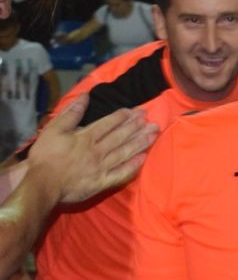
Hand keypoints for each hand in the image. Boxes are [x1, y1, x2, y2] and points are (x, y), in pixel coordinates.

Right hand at [28, 94, 158, 203]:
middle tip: (152, 121)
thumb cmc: (46, 156)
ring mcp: (102, 168)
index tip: (137, 111)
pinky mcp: (102, 182)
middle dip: (137, 128)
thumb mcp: (54, 129)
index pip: (109, 124)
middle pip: (121, 137)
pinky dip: (132, 166)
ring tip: (153, 135)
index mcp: (87, 138)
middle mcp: (98, 151)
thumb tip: (85, 96)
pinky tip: (143, 159)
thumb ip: (71, 113)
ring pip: (124, 153)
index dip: (124, 117)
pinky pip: (121, 174)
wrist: (42, 184)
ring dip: (140, 143)